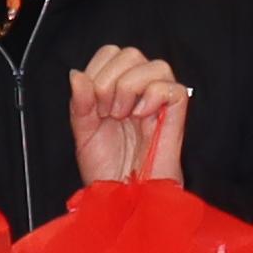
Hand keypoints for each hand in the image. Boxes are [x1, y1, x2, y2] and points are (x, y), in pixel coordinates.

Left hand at [65, 45, 186, 189]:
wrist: (121, 198)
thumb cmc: (106, 169)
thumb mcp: (83, 132)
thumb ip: (80, 102)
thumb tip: (76, 74)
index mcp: (118, 90)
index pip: (111, 53)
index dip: (98, 71)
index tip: (92, 105)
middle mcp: (140, 92)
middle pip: (131, 53)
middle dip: (110, 80)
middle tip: (106, 112)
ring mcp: (159, 104)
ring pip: (156, 65)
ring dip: (130, 87)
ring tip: (123, 115)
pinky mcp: (175, 117)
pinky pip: (174, 88)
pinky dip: (153, 96)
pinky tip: (141, 115)